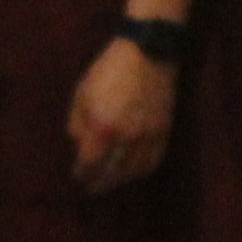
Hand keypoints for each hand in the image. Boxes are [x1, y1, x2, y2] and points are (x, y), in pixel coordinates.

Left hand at [66, 40, 176, 190]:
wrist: (148, 52)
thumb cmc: (108, 69)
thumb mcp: (82, 92)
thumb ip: (77, 122)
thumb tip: (78, 144)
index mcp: (103, 126)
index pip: (90, 162)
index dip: (83, 173)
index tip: (78, 177)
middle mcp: (126, 136)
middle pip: (112, 171)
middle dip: (100, 183)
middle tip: (92, 189)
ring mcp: (148, 135)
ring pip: (134, 170)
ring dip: (120, 180)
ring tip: (111, 181)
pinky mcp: (164, 131)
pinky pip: (154, 160)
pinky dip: (142, 170)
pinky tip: (133, 171)